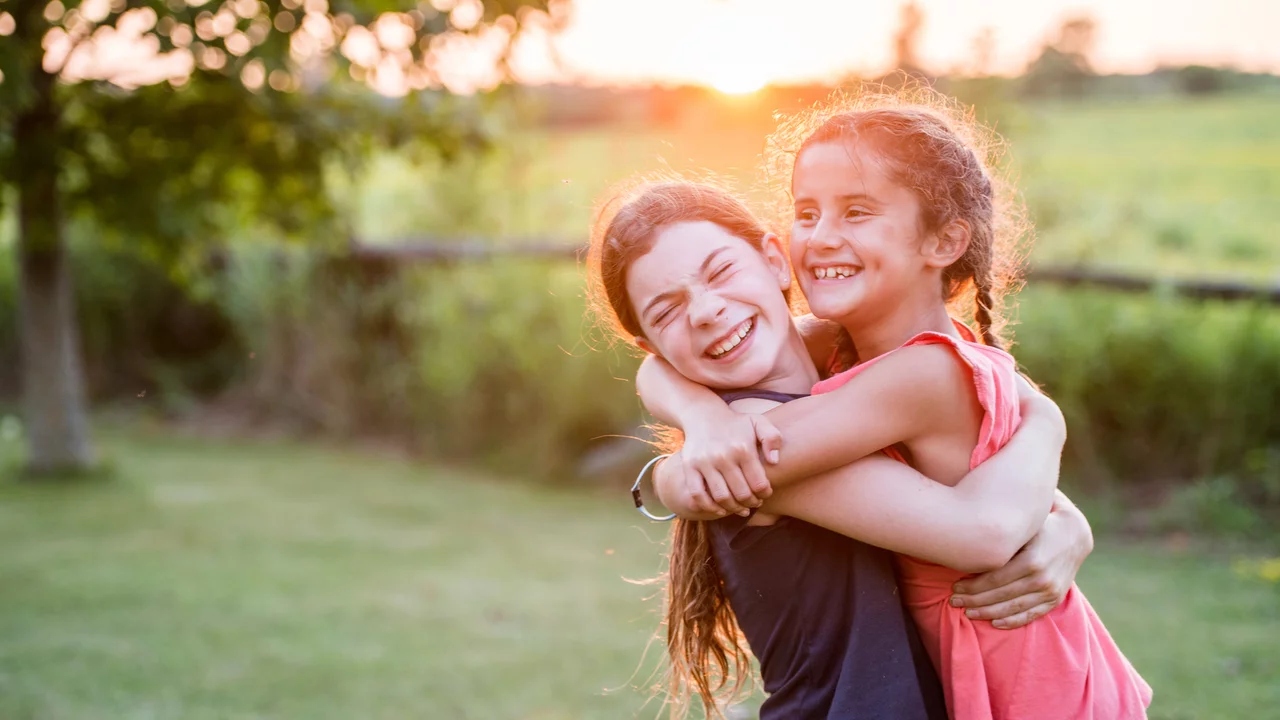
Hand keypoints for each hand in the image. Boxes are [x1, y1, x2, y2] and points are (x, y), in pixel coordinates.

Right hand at [680, 406, 781, 515]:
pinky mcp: (689, 467)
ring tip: (740, 508)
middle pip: (741, 494)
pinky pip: (698, 495)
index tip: (765, 493)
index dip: (765, 493)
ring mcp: (704, 463)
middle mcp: (723, 456)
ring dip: (734, 508)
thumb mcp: (758, 422)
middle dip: (751, 503)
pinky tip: (720, 509)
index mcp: (743, 448)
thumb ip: (772, 438)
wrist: (703, 416)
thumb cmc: (736, 424)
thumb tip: (774, 461)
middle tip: (755, 502)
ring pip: (721, 497)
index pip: (759, 483)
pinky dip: (709, 507)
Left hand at [949, 495, 1093, 628]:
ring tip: (968, 613)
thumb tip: (967, 525)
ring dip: (988, 613)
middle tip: (953, 601)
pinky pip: (1032, 615)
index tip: (954, 587)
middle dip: (973, 601)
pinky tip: (994, 622)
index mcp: (1031, 560)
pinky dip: (1012, 621)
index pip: (994, 580)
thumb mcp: (1023, 522)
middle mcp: (1042, 579)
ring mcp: (1050, 591)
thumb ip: (1000, 531)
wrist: (1075, 532)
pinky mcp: (1056, 598)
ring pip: (1013, 608)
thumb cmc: (1040, 521)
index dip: (971, 586)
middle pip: (1000, 596)